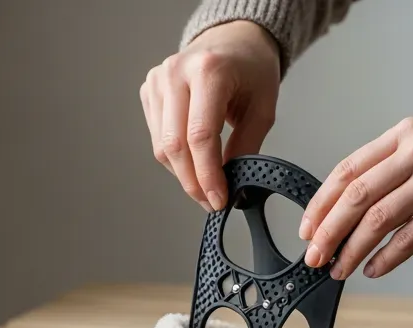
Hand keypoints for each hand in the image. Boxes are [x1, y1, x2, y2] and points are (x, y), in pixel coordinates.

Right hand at [142, 21, 281, 211]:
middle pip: (175, 145)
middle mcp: (176, 72)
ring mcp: (157, 80)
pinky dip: (175, 158)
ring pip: (162, 146)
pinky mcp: (149, 90)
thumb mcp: (263, 107)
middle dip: (193, 182)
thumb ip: (247, 146)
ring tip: (205, 183)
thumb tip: (230, 183)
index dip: (208, 175)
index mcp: (209, 70)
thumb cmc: (251, 69)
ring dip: (183, 174)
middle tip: (211, 201)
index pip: (200, 135)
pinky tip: (194, 160)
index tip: (219, 199)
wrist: (232, 40)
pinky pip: (157, 137)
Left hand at [298, 117, 412, 278]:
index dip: (321, 203)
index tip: (306, 230)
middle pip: (357, 196)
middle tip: (314, 257)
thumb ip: (381, 177)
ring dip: (352, 250)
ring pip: (378, 219)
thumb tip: (330, 219)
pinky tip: (371, 270)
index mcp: (404, 134)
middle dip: (329, 231)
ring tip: (339, 269)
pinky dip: (384, 259)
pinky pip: (407, 239)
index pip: (348, 170)